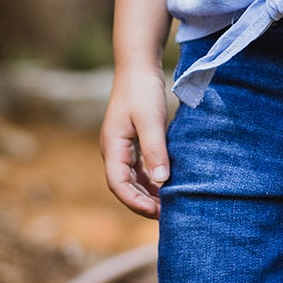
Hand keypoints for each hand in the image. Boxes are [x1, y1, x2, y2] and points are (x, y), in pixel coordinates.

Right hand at [101, 64, 171, 218]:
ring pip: (133, 179)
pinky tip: (168, 186)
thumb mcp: (151, 120)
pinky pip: (140, 169)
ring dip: (148, 194)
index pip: (118, 184)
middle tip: (168, 216)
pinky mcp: (133, 142)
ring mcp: (123, 147)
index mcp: (113, 147)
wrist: (138, 67)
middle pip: (124, 186)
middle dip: (143, 203)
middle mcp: (114, 150)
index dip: (135, 202)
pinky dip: (152, 180)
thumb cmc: (142, 91)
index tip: (156, 211)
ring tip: (169, 206)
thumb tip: (162, 180)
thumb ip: (155, 149)